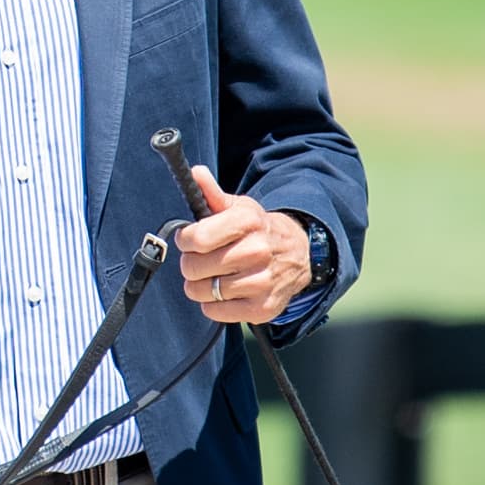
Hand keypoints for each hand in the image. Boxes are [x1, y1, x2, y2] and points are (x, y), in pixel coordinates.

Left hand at [173, 165, 311, 325]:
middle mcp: (257, 252)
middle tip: (202, 259)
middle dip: (191, 263)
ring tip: (212, 275)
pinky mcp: (263, 309)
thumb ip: (212, 194)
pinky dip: (212, 304)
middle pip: (194, 267)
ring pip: (202, 291)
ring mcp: (262, 282)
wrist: (299, 254)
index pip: (197, 238)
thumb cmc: (258, 230)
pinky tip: (223, 292)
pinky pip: (215, 311)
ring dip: (199, 285)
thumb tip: (195, 173)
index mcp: (248, 222)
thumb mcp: (239, 208)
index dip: (185, 240)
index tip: (189, 239)